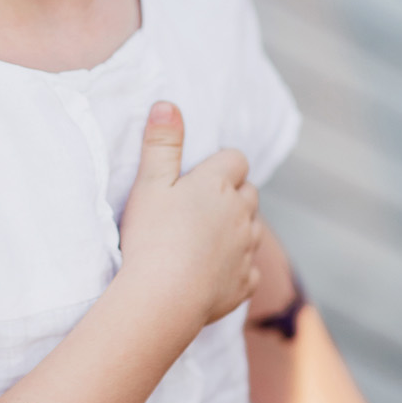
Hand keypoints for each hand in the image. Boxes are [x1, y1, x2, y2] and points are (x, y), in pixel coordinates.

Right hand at [119, 101, 261, 327]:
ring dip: (238, 229)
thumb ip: (161, 143)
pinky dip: (237, 267)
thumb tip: (168, 104)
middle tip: (200, 206)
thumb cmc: (151, 237)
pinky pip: (249, 269)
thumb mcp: (148, 183)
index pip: (235, 160)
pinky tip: (214, 273)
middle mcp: (241, 214)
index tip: (200, 176)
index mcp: (217, 185)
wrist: (162, 298)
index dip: (221, 164)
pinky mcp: (244, 283)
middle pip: (248, 193)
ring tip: (205, 239)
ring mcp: (246, 250)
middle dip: (232, 195)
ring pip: (253, 230)